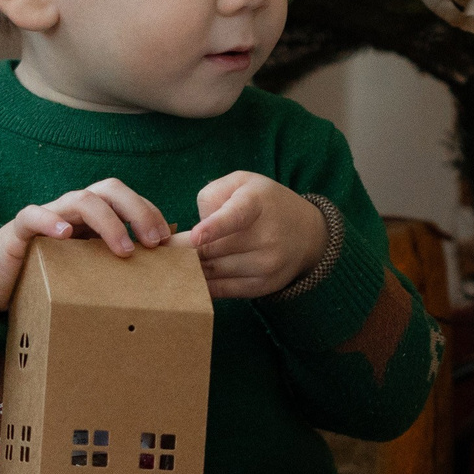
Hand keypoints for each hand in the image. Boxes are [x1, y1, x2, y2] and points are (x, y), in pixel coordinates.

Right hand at [0, 178, 170, 312]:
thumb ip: (116, 263)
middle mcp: (73, 210)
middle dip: (137, 210)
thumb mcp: (89, 268)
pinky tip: (66, 235)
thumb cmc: (51, 274)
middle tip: (152, 242)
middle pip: (109, 189)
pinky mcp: (19, 231)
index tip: (167, 240)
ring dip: (107, 221)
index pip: (127, 199)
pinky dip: (50, 221)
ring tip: (122, 249)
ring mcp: (47, 216)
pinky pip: (33, 216)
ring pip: (80, 199)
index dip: (149, 213)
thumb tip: (162, 275)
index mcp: (93, 216)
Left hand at [188, 172, 329, 298]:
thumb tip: (191, 234)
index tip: (195, 236)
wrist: (307, 232)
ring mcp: (267, 263)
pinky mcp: (264, 285)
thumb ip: (212, 196)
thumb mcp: (242, 182)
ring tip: (179, 262)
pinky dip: (205, 286)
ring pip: (214, 271)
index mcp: (257, 203)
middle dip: (185, 251)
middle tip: (165, 251)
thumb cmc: (264, 203)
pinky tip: (195, 278)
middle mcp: (267, 235)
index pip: (235, 216)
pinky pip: (223, 290)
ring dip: (192, 269)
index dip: (214, 227)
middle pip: (213, 249)